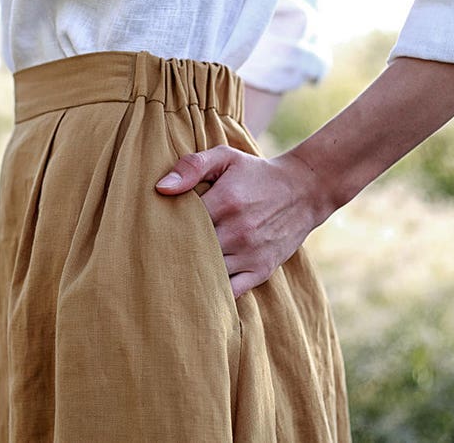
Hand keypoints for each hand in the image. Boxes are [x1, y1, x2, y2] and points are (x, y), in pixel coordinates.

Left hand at [155, 146, 332, 297]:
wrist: (304, 190)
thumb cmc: (256, 174)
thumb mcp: (226, 158)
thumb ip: (192, 166)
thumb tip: (162, 188)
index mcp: (226, 201)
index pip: (182, 223)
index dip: (162, 228)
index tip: (148, 231)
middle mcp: (239, 231)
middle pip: (192, 251)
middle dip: (170, 255)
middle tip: (149, 258)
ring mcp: (251, 254)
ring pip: (209, 274)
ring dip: (188, 275)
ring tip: (168, 274)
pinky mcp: (261, 271)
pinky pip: (231, 293)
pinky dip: (213, 295)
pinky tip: (196, 291)